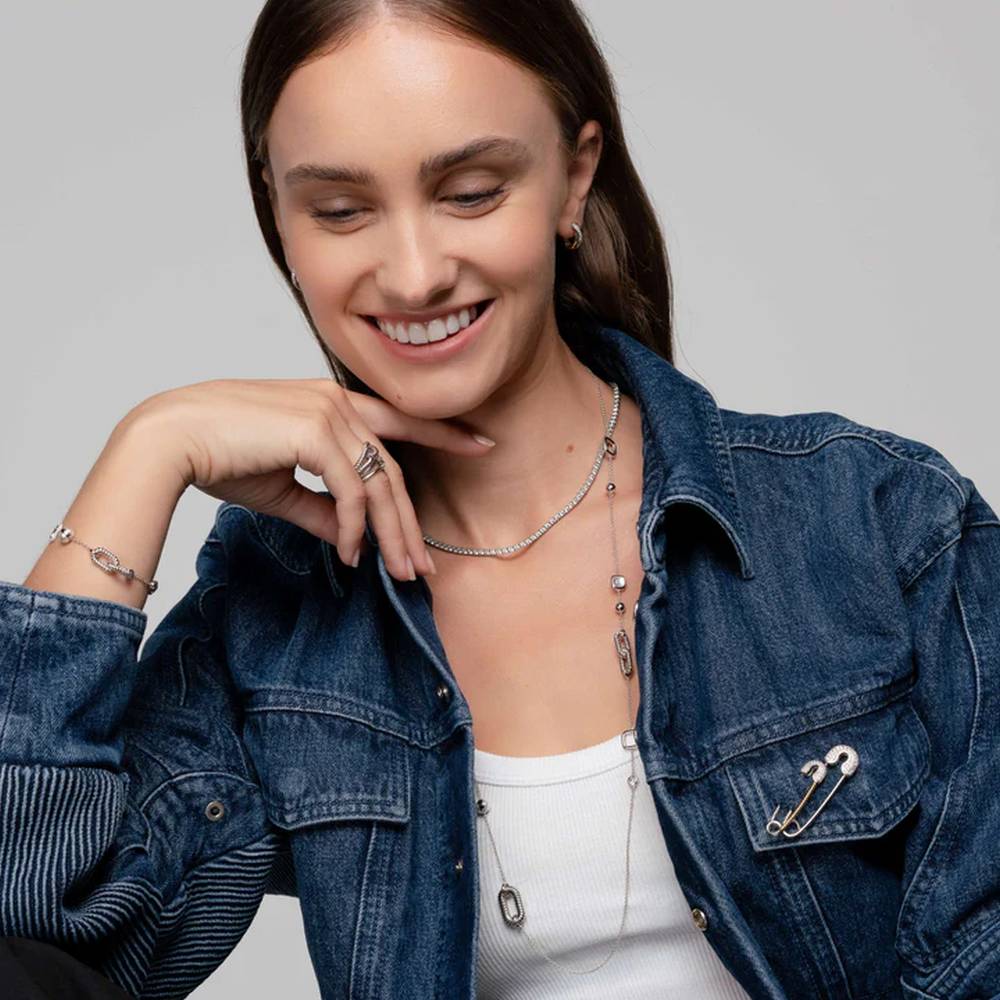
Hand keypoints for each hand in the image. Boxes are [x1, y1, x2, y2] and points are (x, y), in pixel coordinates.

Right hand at [124, 379, 493, 579]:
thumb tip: (352, 538)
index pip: (400, 420)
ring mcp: (329, 412)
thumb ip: (322, 507)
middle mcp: (337, 401)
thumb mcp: (283, 487)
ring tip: (402, 574)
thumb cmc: (219, 455)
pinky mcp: (316, 430)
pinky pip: (352, 492)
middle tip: (425, 565)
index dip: (444, 433)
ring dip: (392, 535)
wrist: (170, 440)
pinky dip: (354, 529)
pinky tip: (349, 555)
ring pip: (381, 484)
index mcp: (332, 403)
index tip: (482, 443)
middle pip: (395, 469)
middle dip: (412, 522)